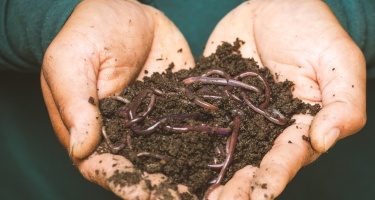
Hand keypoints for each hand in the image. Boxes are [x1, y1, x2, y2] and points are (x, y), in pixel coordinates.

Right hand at [40, 0, 194, 198]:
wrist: (124, 9)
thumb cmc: (88, 32)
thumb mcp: (71, 62)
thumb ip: (76, 104)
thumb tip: (82, 149)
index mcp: (92, 129)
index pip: (105, 166)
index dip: (126, 184)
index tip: (147, 196)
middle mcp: (126, 132)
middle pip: (142, 168)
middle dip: (162, 187)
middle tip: (187, 198)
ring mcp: (154, 120)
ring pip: (170, 153)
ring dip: (188, 173)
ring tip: (211, 189)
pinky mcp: (177, 105)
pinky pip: (191, 125)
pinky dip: (207, 141)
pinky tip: (225, 154)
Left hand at [204, 0, 365, 198]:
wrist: (273, 4)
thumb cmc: (312, 28)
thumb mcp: (338, 60)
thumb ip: (343, 102)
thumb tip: (325, 139)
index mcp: (300, 124)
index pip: (289, 156)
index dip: (275, 175)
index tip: (259, 193)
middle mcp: (267, 129)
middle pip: (253, 164)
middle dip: (238, 188)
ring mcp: (239, 118)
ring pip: (225, 154)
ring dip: (211, 177)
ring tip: (197, 197)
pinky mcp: (216, 104)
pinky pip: (202, 125)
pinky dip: (188, 145)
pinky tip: (172, 162)